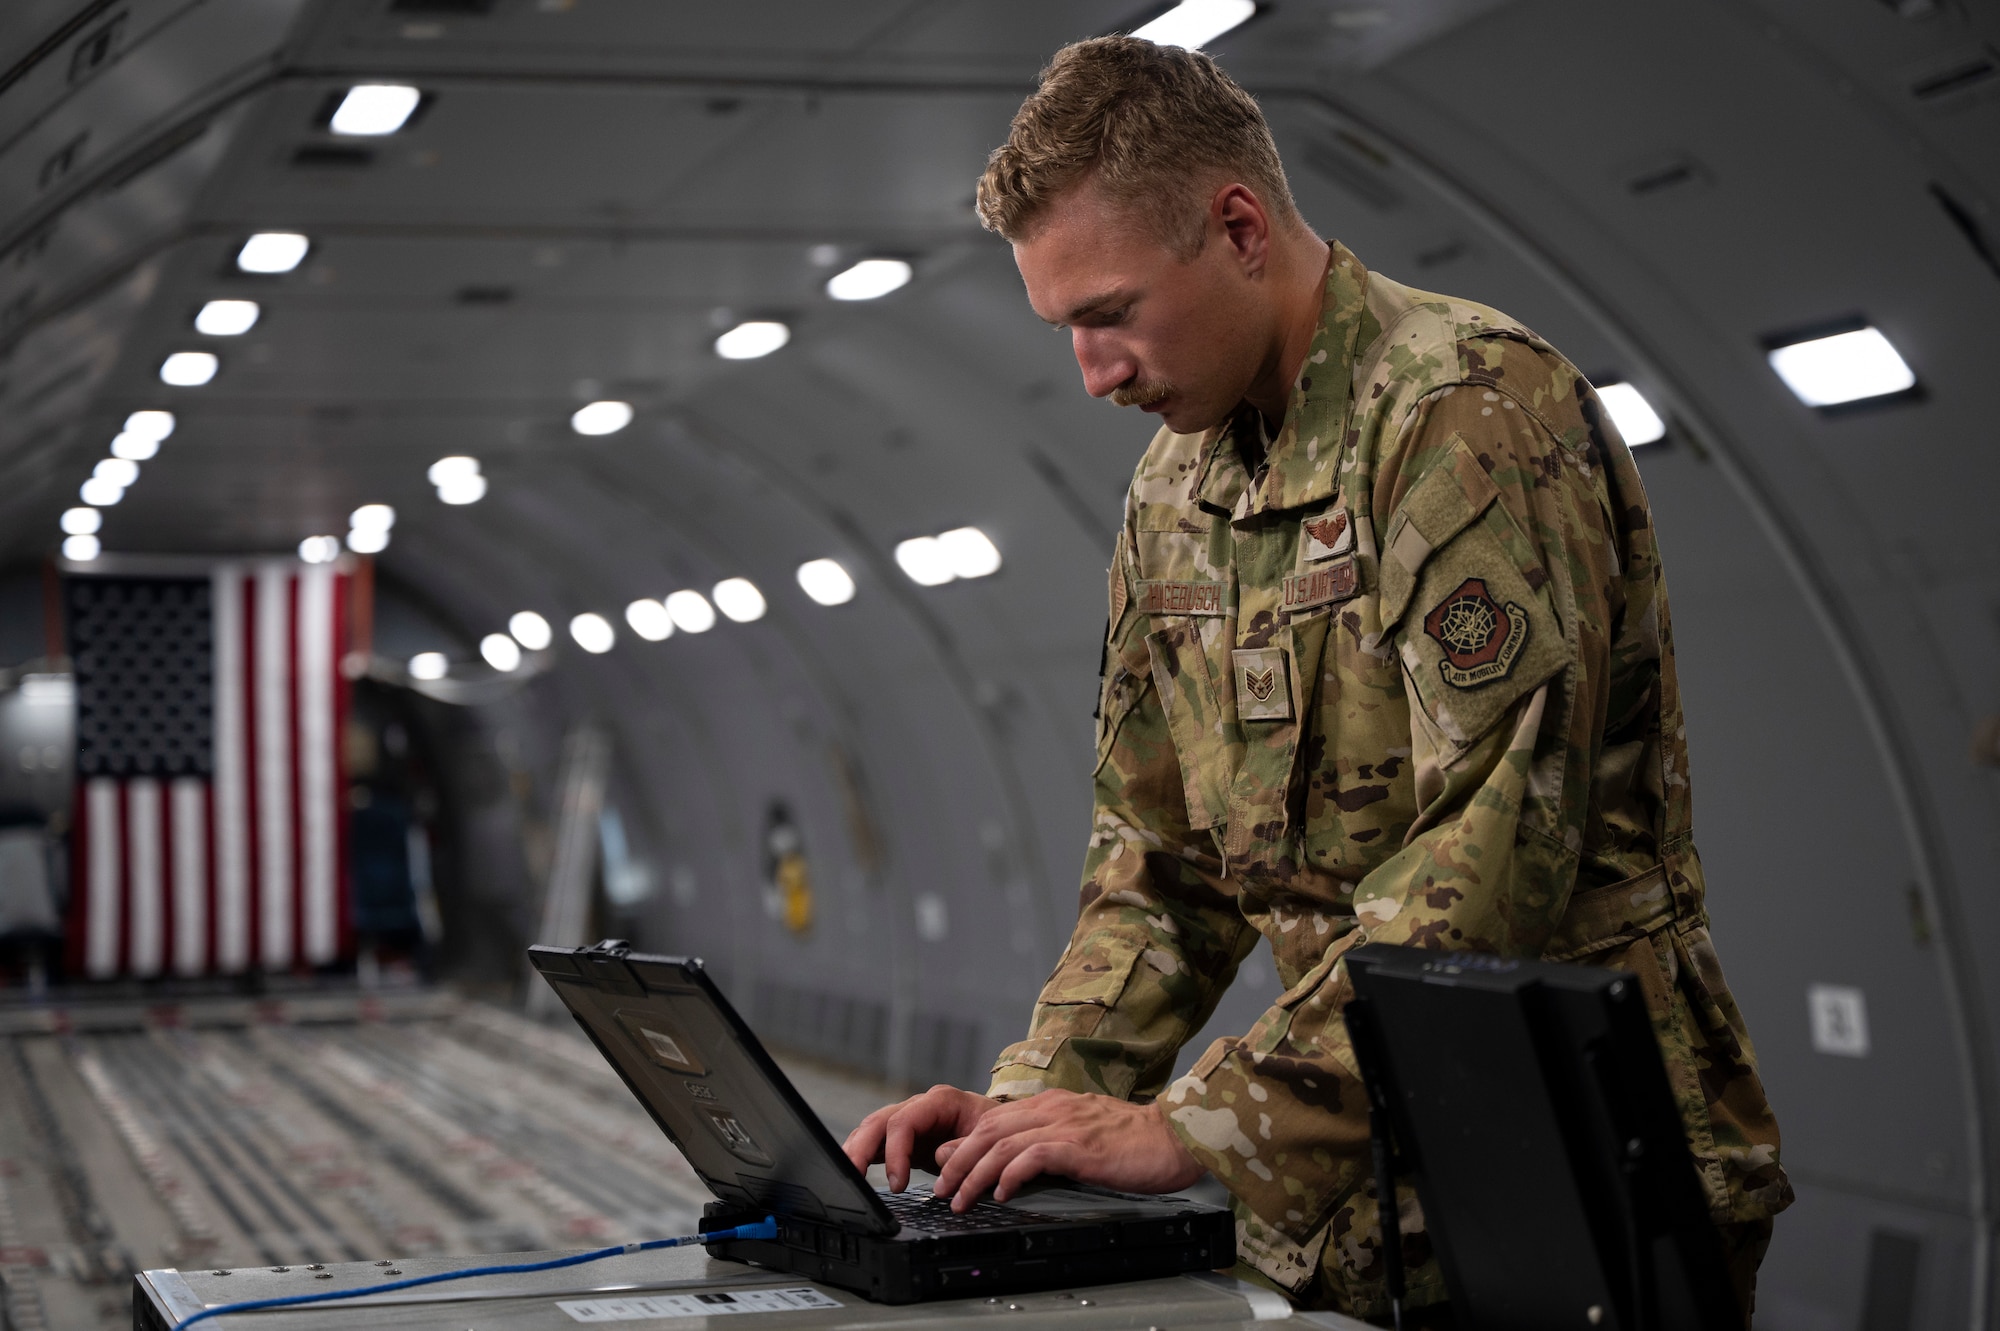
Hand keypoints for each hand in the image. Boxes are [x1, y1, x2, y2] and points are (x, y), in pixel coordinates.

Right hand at [843, 1086, 999, 1193]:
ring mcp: (910, 1121)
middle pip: (880, 1121)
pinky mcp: (905, 1139)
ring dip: (855, 1151)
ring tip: (845, 1176)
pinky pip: (876, 1143)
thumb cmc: (1000, 1134)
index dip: (895, 1152)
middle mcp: (920, 1107)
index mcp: (941, 1101)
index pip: (905, 1121)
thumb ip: (965, 1147)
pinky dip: (861, 1156)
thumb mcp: (991, 1140)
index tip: (896, 1184)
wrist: (1005, 1132)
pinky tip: (851, 1172)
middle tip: (852, 1178)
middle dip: (861, 1149)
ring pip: (872, 1129)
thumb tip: (939, 1157)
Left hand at [929, 1089, 1204, 1210]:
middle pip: (988, 1129)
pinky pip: (1033, 1156)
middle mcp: (1052, 1108)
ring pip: (1002, 1143)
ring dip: (974, 1173)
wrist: (1173, 1138)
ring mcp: (1065, 1124)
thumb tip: (1013, 1165)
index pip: (994, 1120)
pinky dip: (1011, 1175)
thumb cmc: (1134, 1142)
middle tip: (943, 1189)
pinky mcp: (1079, 1146)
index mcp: (1051, 1104)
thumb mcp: (1082, 1135)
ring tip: (961, 1198)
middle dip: (958, 1161)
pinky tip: (1002, 1194)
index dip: (963, 1144)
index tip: (946, 1169)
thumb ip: (1048, 1144)